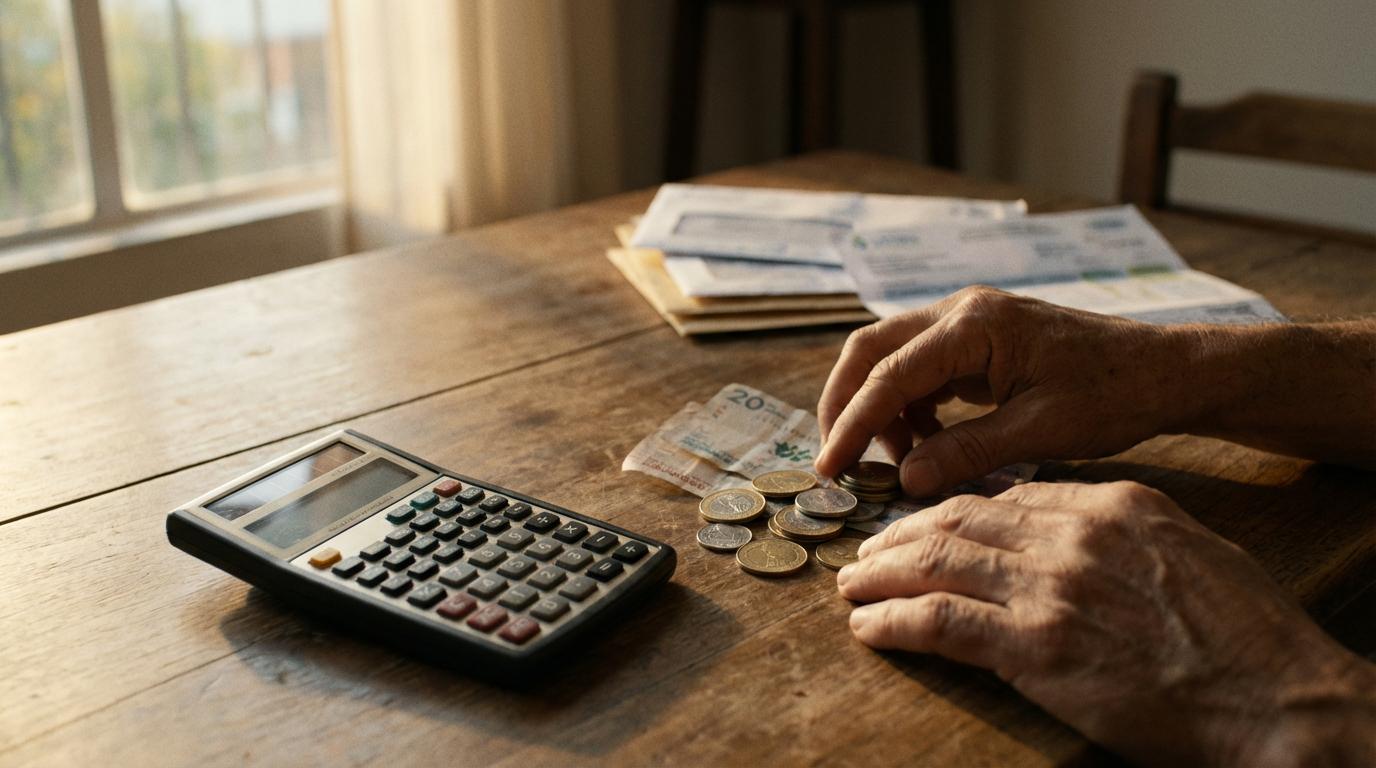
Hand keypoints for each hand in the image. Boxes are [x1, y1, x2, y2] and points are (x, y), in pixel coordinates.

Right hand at [814, 287, 1192, 495]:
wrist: (1164, 371)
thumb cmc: (1114, 396)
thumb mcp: (1041, 434)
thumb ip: (968, 453)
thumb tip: (905, 480)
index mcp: (976, 326)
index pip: (889, 375)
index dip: (852, 425)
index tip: (829, 469)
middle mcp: (962, 310)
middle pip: (871, 350)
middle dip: (845, 405)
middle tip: (835, 461)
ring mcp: (967, 321)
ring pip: (890, 357)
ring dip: (878, 409)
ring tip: (893, 463)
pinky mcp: (976, 340)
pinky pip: (920, 368)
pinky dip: (908, 408)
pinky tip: (924, 445)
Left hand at [837, 481, 1375, 764]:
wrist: (1276, 697)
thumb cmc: (1244, 633)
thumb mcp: (1186, 549)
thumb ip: (1118, 530)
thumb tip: (1061, 527)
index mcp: (1110, 505)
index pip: (1004, 497)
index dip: (948, 512)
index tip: (921, 527)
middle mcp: (1071, 536)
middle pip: (957, 520)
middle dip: (901, 535)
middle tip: (867, 552)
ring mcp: (1049, 589)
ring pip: (935, 562)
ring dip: (881, 574)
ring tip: (853, 585)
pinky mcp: (1034, 648)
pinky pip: (940, 622)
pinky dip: (893, 622)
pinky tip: (869, 628)